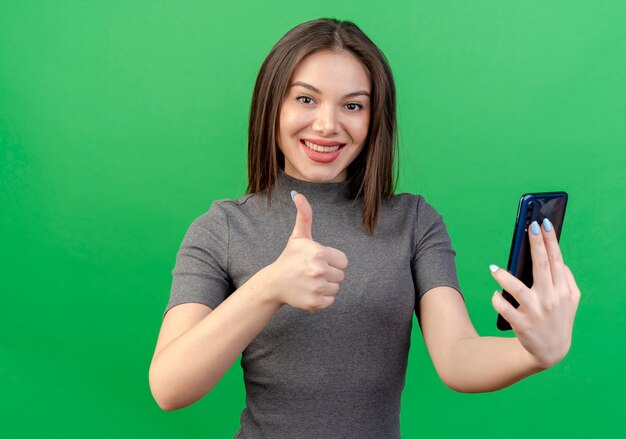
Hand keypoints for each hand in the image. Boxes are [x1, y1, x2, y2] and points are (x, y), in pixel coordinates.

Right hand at [268, 191, 347, 310]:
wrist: (274, 283)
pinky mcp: (315, 303)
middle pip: (341, 276)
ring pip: (336, 288)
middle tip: (312, 272)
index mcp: (319, 253)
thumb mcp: (298, 236)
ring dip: (326, 286)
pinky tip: (309, 291)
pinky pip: (330, 301)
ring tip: (310, 281)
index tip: (318, 261)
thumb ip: (304, 215)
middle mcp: (319, 270)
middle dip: (329, 274)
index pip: (343, 261)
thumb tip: (297, 194)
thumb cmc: (290, 258)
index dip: (332, 261)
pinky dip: (322, 298)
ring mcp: (316, 288)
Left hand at [491, 218, 580, 368]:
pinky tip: (495, 294)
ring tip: (494, 269)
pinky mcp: (522, 324)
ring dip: (504, 276)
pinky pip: (504, 306)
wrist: (549, 352)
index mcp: (564, 291)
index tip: (543, 223)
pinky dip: (497, 298)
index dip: (550, 241)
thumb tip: (558, 259)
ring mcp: (536, 312)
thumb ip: (567, 280)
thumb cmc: (557, 319)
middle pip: (542, 266)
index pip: (557, 260)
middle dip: (537, 245)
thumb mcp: (570, 301)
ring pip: (517, 288)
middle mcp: (552, 299)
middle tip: (530, 227)